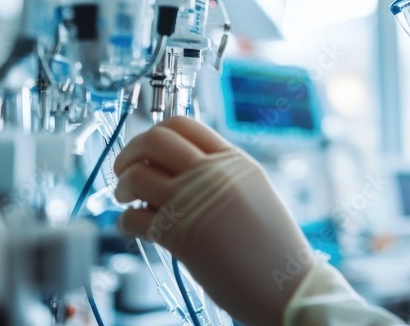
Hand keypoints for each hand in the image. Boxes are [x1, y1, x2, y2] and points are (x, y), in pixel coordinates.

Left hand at [113, 116, 314, 325]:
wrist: (287, 286)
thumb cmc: (274, 247)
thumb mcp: (255, 192)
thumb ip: (223, 175)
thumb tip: (182, 169)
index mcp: (234, 160)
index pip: (183, 124)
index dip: (155, 133)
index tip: (147, 150)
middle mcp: (213, 173)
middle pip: (154, 139)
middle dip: (130, 152)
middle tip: (126, 169)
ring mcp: (193, 201)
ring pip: (136, 175)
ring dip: (122, 186)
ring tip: (127, 199)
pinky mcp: (178, 234)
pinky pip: (133, 217)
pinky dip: (125, 221)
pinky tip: (135, 227)